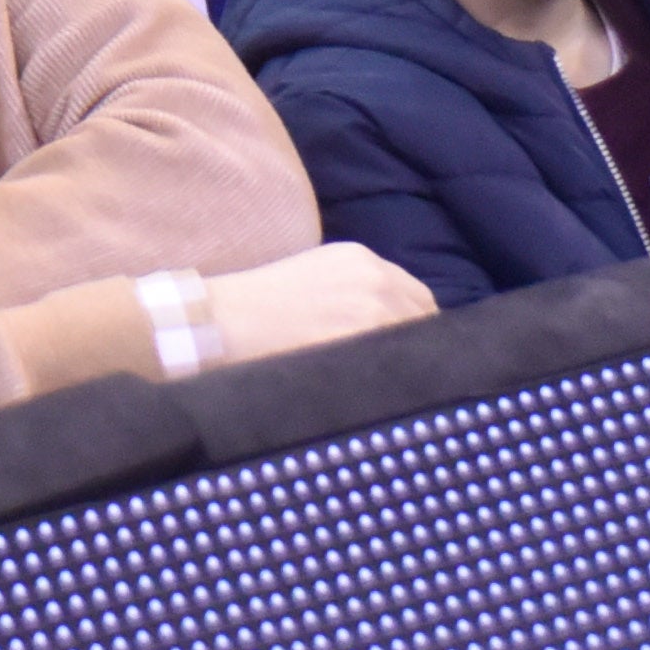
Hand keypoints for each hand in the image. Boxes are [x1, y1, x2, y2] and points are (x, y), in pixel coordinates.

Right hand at [195, 241, 438, 362]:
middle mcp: (377, 278)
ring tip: (386, 385)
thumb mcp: (316, 276)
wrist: (226, 321)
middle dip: (414, 344)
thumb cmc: (259, 305)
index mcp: (363, 259)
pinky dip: (393, 379)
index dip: (413, 323)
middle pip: (423, 318)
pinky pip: (397, 365)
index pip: (416, 296)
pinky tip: (376, 390)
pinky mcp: (364, 341)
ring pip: (414, 344)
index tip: (404, 346)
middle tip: (397, 371)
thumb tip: (388, 327)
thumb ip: (356, 291)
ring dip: (405, 365)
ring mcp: (374, 310)